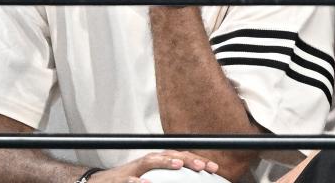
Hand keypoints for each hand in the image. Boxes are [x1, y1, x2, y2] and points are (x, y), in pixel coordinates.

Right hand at [89, 151, 218, 181]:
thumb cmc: (129, 181)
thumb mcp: (152, 179)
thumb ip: (169, 178)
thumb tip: (189, 181)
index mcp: (157, 162)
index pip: (180, 157)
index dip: (197, 161)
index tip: (214, 169)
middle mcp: (147, 161)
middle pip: (170, 155)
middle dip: (188, 159)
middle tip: (203, 166)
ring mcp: (134, 169)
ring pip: (151, 161)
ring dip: (166, 161)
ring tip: (180, 164)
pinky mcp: (120, 180)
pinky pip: (130, 180)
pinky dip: (138, 182)